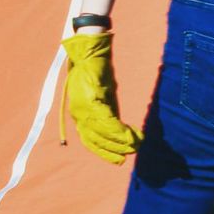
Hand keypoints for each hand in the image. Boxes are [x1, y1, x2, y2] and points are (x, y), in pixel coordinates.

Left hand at [60, 32, 142, 164]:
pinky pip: (106, 121)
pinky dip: (119, 130)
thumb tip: (117, 125)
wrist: (90, 53)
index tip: (118, 160)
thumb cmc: (94, 72)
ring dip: (119, 142)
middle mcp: (79, 114)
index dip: (104, 152)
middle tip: (130, 154)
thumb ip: (105, 110)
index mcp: (80, 113)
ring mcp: (83, 108)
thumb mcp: (100, 95)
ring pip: (101, 133)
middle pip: (95, 140)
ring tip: (135, 146)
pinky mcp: (91, 100)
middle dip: (113, 150)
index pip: (90, 140)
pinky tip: (130, 134)